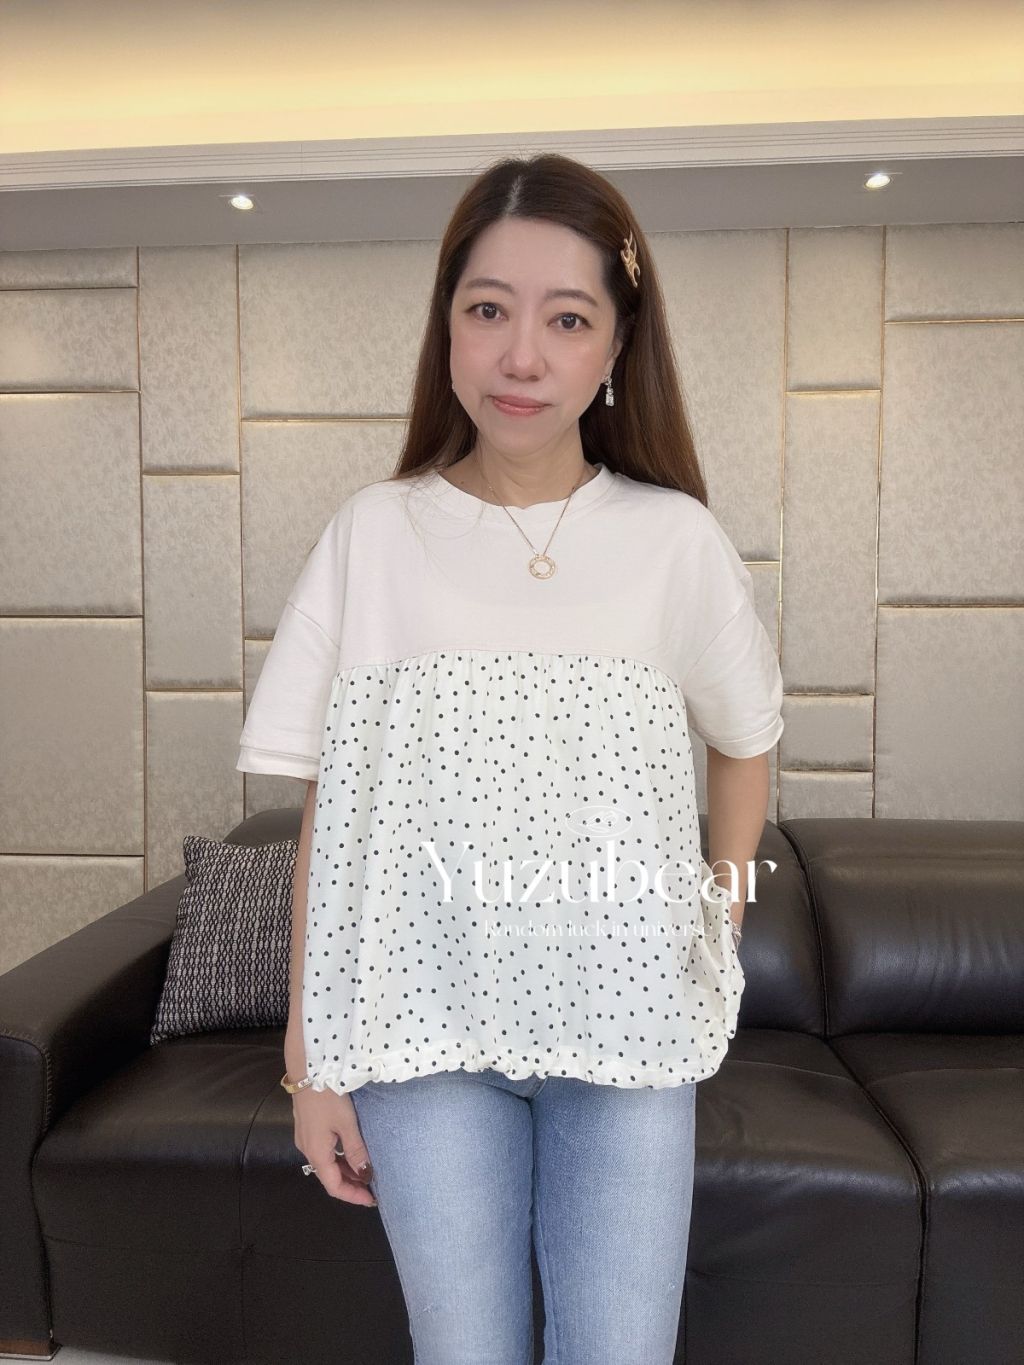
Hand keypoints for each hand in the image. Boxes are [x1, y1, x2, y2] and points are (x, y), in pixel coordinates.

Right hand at [293, 1087, 376, 1205]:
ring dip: (345, 1170)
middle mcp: (308, 1150)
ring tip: (366, 1171)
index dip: (353, 1196)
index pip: (334, 1186)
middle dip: (351, 1184)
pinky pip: (324, 1151)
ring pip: (327, 1163)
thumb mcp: (346, 1123)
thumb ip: (356, 1150)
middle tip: (372, 1187)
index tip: (372, 1200)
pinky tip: (351, 1153)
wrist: (307, 1069)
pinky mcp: (307, 1127)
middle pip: (329, 1176)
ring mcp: (305, 1138)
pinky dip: (338, 1157)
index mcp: (317, 1153)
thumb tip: (365, 1174)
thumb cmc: (328, 1096)